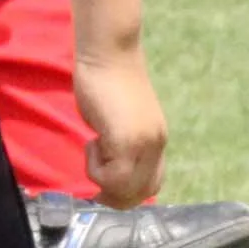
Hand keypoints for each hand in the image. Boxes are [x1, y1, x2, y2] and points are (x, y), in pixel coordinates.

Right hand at [74, 49, 167, 208]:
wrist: (108, 52)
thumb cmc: (106, 78)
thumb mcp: (120, 118)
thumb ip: (121, 142)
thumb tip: (110, 163)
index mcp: (157, 140)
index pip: (152, 185)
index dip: (128, 193)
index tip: (105, 185)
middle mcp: (155, 144)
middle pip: (141, 192)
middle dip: (114, 195)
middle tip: (94, 175)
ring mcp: (143, 143)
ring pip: (125, 189)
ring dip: (103, 179)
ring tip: (94, 147)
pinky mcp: (125, 139)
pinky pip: (111, 174)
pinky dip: (95, 166)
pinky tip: (91, 140)